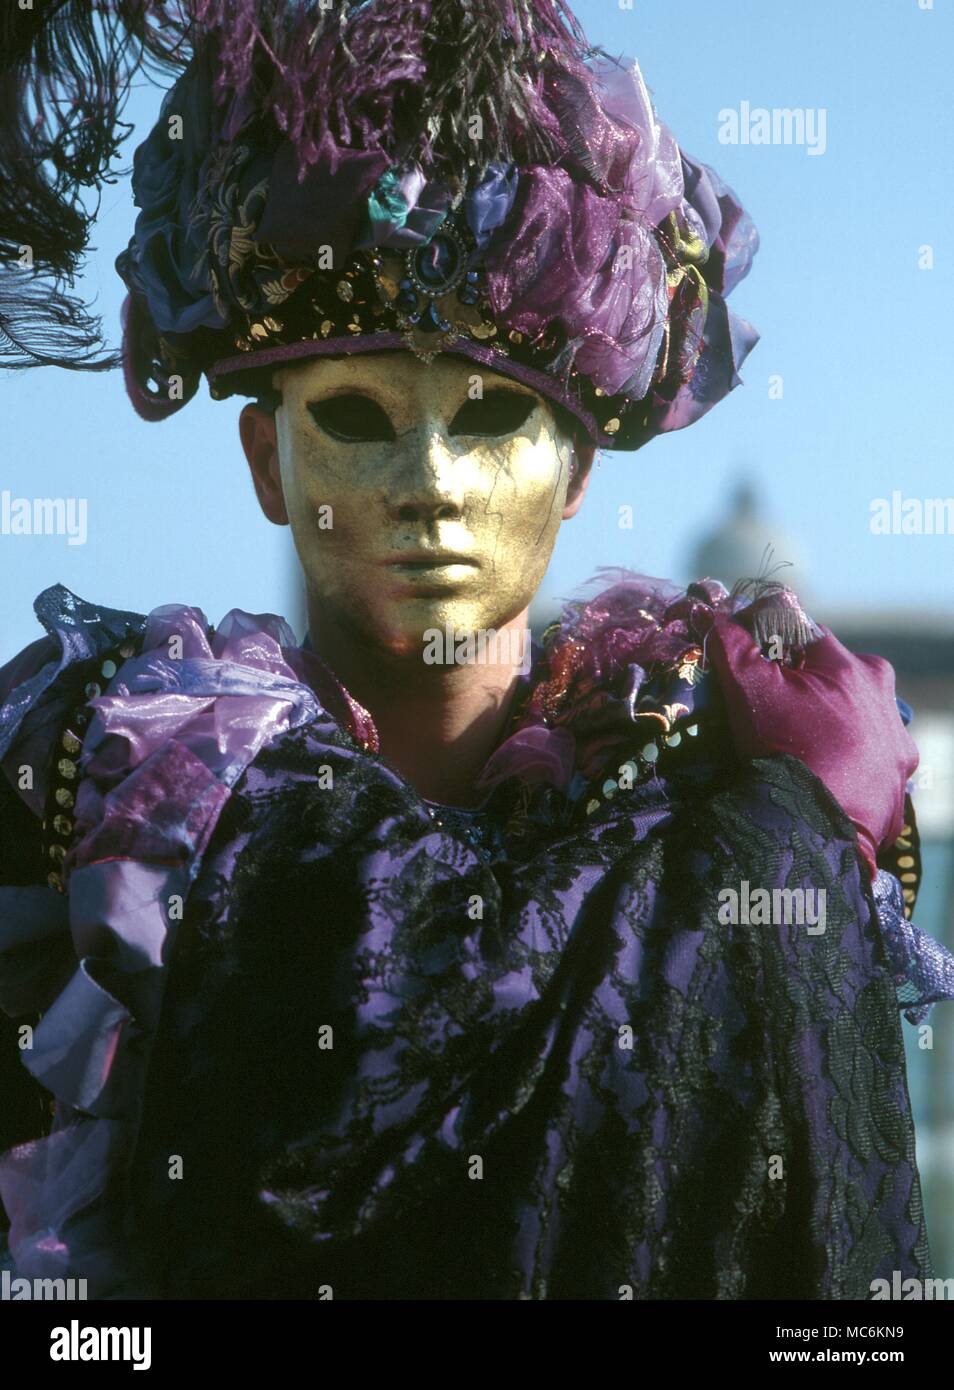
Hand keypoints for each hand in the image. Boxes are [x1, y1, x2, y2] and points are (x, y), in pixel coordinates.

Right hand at [698, 612, 917, 878]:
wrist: (815, 829)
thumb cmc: (784, 749)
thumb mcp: (750, 691)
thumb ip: (730, 645)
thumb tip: (708, 610)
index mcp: (852, 667)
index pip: (805, 636)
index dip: (773, 645)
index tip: (751, 664)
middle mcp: (884, 699)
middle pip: (838, 677)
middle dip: (808, 686)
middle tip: (776, 711)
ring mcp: (896, 743)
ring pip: (858, 718)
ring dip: (834, 724)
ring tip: (800, 747)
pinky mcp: (897, 781)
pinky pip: (870, 762)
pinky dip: (849, 764)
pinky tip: (823, 775)